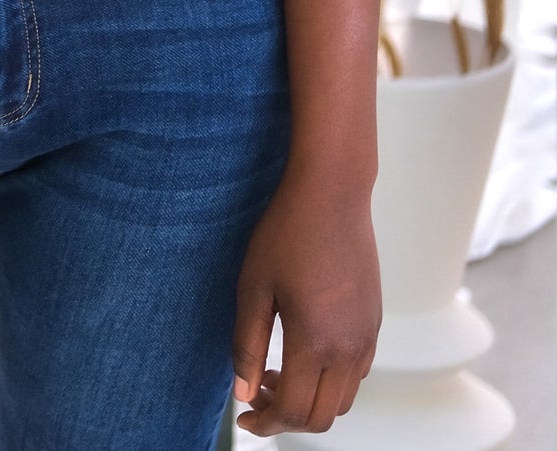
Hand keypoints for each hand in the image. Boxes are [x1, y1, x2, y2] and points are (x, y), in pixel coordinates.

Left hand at [232, 167, 381, 435]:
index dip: (266, 423)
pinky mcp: (374, 322)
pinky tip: (304, 351)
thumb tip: (243, 394)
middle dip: (286, 418)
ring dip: (310, 400)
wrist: (333, 194)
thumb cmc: (286, 233)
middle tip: (256, 394)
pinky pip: (356, 373)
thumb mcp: (253, 287)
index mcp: (314, 342)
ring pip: (342, 399)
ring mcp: (367, 337)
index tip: (244, 417)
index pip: (293, 411)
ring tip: (275, 372)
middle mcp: (348, 349)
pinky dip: (330, 381)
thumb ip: (246, 345)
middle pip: (322, 416)